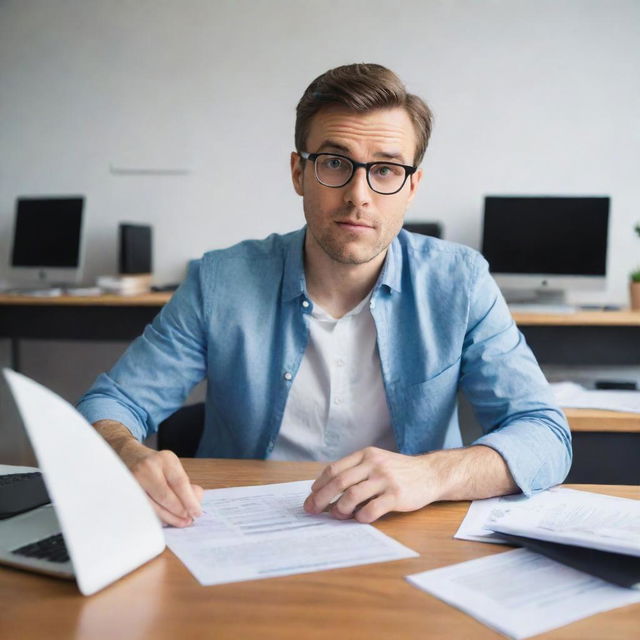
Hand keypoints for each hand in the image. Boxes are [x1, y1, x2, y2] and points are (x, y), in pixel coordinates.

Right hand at [121, 443, 203, 527]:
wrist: (130, 456)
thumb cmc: (156, 464)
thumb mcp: (173, 467)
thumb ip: (186, 484)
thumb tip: (195, 502)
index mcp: (166, 459)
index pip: (180, 482)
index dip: (189, 501)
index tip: (197, 512)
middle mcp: (148, 467)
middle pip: (166, 496)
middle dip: (179, 512)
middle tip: (188, 520)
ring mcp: (133, 479)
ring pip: (152, 506)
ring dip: (168, 517)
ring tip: (179, 522)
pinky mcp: (125, 491)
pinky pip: (143, 509)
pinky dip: (156, 517)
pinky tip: (165, 520)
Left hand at [303, 447, 436, 522]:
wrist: (430, 473)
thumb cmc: (399, 471)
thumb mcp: (377, 461)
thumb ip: (356, 471)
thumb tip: (327, 491)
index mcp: (365, 455)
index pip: (335, 469)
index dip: (320, 484)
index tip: (311, 496)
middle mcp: (373, 464)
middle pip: (339, 482)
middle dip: (321, 498)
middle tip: (312, 510)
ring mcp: (385, 479)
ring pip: (352, 496)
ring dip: (340, 509)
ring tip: (338, 515)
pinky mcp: (396, 495)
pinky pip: (371, 510)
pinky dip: (360, 517)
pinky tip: (359, 518)